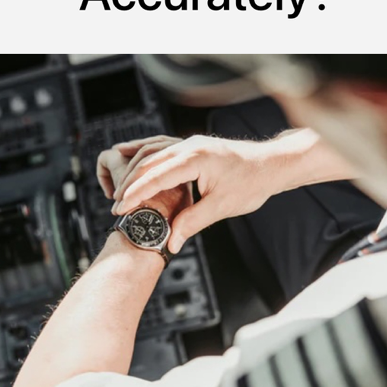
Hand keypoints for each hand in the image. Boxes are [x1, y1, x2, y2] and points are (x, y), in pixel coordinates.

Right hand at [106, 132, 317, 252]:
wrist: (270, 165)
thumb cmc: (251, 184)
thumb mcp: (221, 207)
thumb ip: (193, 222)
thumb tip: (171, 242)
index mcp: (196, 159)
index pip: (157, 176)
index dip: (136, 193)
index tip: (121, 208)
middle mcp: (189, 146)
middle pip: (149, 163)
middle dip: (130, 185)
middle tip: (116, 208)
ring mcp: (189, 143)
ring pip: (152, 153)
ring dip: (134, 171)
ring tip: (119, 192)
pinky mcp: (191, 147)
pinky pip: (160, 147)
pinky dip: (143, 154)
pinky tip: (128, 157)